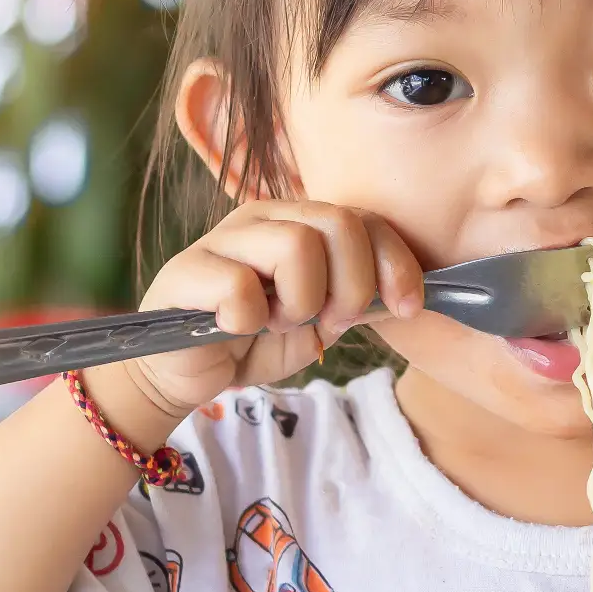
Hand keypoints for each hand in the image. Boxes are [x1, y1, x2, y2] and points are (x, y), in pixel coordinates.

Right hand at [125, 201, 425, 417]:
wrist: (189, 374)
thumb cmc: (257, 341)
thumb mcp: (322, 321)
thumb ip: (357, 300)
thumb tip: (405, 293)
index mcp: (301, 221)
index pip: (367, 220)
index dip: (396, 263)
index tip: (407, 308)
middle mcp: (265, 217)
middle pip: (339, 224)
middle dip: (351, 285)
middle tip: (327, 321)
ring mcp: (223, 238)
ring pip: (296, 244)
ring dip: (301, 301)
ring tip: (277, 323)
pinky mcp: (185, 270)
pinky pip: (239, 286)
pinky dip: (250, 319)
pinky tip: (236, 328)